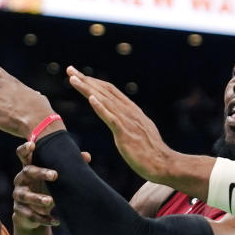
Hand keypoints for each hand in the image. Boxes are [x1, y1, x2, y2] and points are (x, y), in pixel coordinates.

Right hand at [12, 142, 91, 229]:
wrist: (34, 213)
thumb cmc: (46, 189)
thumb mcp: (55, 178)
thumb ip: (68, 166)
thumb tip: (87, 156)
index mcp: (29, 168)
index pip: (22, 155)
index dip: (25, 149)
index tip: (32, 145)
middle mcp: (20, 179)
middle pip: (28, 172)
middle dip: (40, 173)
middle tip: (55, 175)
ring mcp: (18, 195)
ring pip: (26, 196)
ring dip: (38, 198)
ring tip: (50, 201)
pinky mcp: (20, 211)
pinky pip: (31, 215)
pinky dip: (43, 219)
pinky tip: (55, 220)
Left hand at [65, 66, 175, 184]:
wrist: (164, 165)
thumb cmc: (151, 153)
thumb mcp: (140, 133)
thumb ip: (130, 124)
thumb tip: (123, 122)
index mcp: (132, 111)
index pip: (110, 92)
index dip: (94, 82)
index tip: (79, 75)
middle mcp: (129, 112)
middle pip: (105, 91)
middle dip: (86, 80)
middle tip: (70, 70)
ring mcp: (128, 122)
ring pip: (105, 101)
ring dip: (88, 89)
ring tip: (73, 79)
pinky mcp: (126, 134)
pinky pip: (111, 118)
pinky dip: (101, 107)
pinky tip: (91, 99)